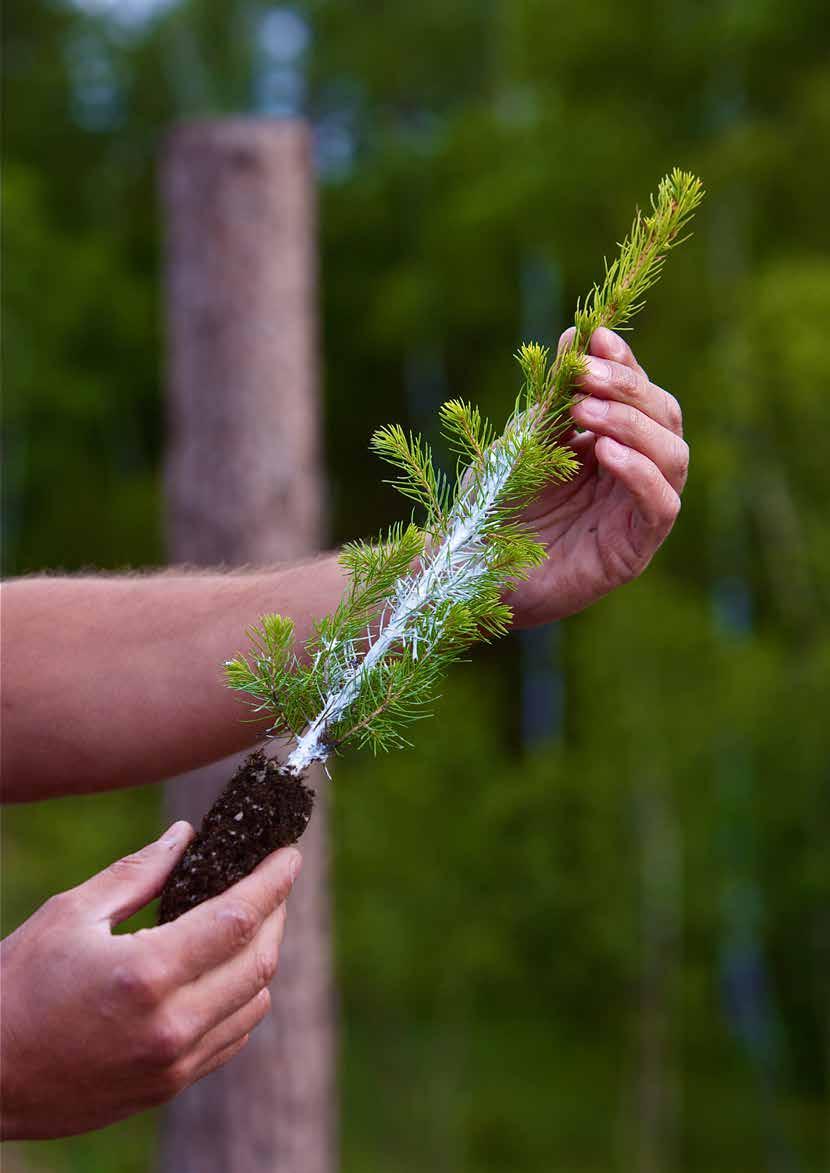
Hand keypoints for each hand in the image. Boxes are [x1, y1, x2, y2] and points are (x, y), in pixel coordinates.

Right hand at [0, 823, 300, 1139]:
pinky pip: (232, 1039)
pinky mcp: (167, 1087)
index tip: (290, 853)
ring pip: (254, 1004)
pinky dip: (244, 999)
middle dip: (276, 912)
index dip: (273, 880)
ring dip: (263, 956)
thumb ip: (138, 873)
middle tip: (274, 878)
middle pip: (259, 961)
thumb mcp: (70, 915)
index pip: (239, 918)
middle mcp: (170, 1026)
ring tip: (252, 919)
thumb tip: (186, 836)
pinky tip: (229, 971)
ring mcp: (173, 1065)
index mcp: (146, 975)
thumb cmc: (16, 987)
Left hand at [510, 327, 688, 625]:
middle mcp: (632, 478)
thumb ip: (552, 399)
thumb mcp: (522, 442)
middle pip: (666, 420)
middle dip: (628, 389)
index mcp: (612, 447)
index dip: (626, 364)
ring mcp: (635, 515)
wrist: (468, 570)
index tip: (597, 339)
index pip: (642, 396)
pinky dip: (641, 475)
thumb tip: (575, 334)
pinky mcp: (632, 552)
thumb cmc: (493, 508)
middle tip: (584, 377)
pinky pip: (662, 508)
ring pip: (673, 458)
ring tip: (585, 412)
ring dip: (632, 425)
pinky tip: (605, 453)